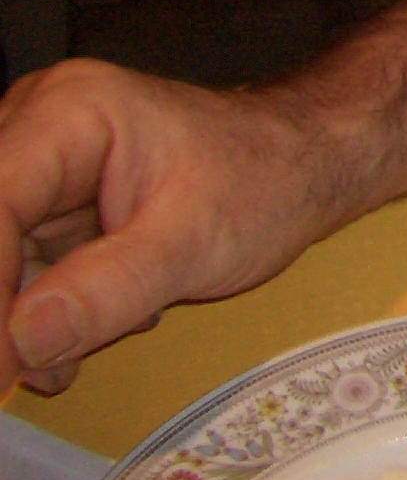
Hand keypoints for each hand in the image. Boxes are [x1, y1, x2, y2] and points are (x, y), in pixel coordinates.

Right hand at [0, 61, 342, 394]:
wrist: (303, 164)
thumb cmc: (265, 179)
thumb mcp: (196, 242)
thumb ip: (110, 289)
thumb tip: (24, 337)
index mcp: (70, 113)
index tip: (3, 361)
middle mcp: (38, 129)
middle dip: (6, 310)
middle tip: (34, 366)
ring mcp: (39, 169)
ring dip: (23, 322)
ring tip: (89, 342)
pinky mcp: (46, 208)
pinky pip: (14, 272)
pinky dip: (43, 316)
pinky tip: (97, 325)